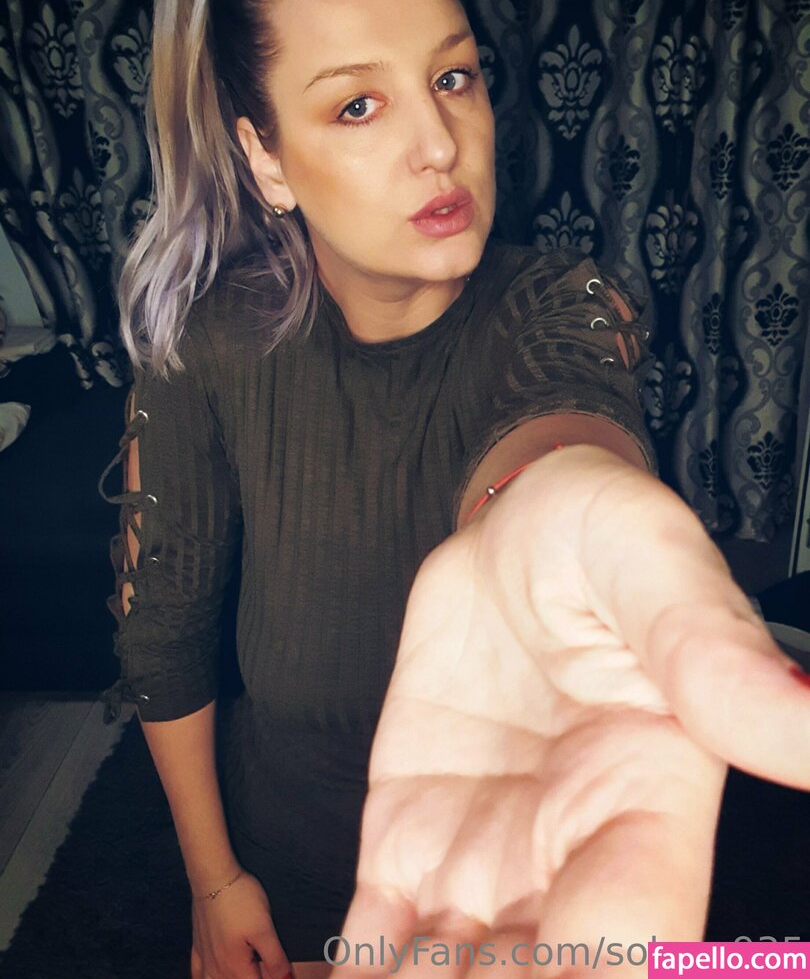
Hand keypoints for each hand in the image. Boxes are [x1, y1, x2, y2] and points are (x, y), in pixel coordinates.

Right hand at [191, 869, 290, 978]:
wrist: (213, 877)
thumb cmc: (239, 899)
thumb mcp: (265, 929)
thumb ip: (276, 959)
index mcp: (237, 968)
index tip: (280, 977)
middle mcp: (219, 967)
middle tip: (262, 970)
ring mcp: (206, 957)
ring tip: (241, 974)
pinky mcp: (198, 944)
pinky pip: (197, 973)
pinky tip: (210, 976)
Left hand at [336, 446, 809, 977]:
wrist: (512, 532)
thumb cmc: (598, 535)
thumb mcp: (656, 567)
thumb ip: (713, 653)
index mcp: (645, 806)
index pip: (627, 934)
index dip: (583, 969)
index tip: (526, 960)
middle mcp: (567, 859)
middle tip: (434, 964)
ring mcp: (484, 861)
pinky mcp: (409, 840)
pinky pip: (375, 938)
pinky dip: (351, 977)